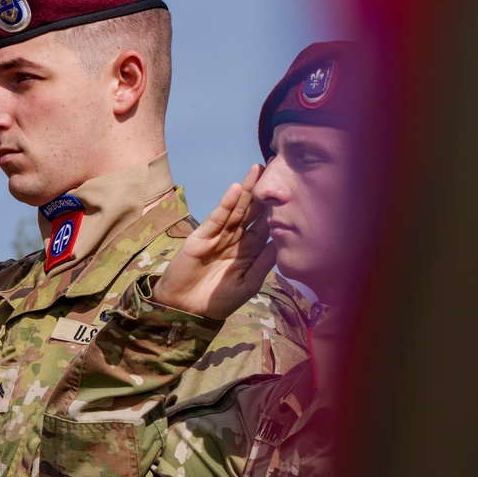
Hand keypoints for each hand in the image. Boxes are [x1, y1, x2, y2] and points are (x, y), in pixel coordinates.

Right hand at [150, 165, 275, 319]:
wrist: (187, 309)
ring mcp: (218, 235)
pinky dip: (226, 204)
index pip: (265, 225)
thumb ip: (264, 263)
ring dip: (246, 190)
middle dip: (261, 191)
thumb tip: (282, 242)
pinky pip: (217, 218)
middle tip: (274, 167)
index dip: (275, 208)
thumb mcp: (248, 284)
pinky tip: (236, 190)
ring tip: (257, 170)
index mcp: (249, 250)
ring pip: (235, 209)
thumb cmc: (219, 300)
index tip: (290, 190)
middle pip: (251, 211)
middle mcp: (235, 238)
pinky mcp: (201, 236)